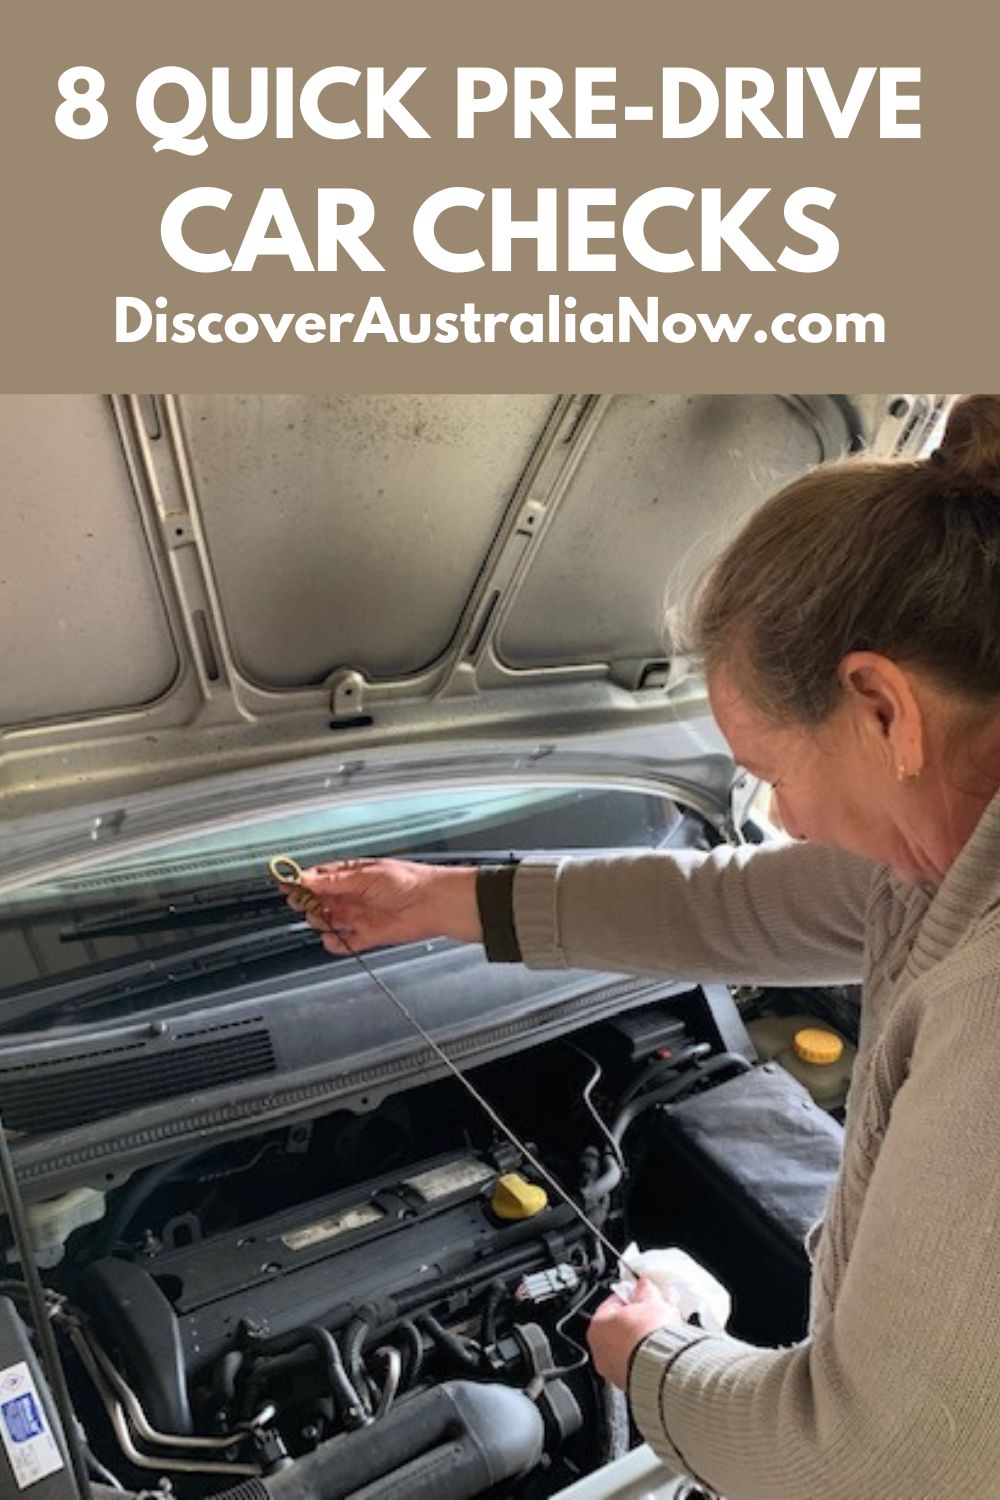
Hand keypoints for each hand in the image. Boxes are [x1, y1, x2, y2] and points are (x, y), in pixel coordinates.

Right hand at [284, 858, 482, 955]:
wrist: (434, 903)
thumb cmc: (408, 881)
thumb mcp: (366, 876)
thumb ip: (334, 881)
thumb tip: (305, 878)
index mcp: (353, 875)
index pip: (320, 877)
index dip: (302, 881)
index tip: (286, 885)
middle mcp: (354, 895)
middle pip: (320, 900)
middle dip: (308, 902)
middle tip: (300, 904)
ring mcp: (360, 915)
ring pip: (329, 921)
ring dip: (321, 922)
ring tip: (321, 920)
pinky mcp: (369, 935)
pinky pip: (346, 942)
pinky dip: (336, 944)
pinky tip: (332, 940)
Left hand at [587, 1277, 684, 1389]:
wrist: (663, 1369)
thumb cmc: (651, 1336)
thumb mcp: (651, 1301)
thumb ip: (645, 1290)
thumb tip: (644, 1285)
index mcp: (598, 1324)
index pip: (612, 1304)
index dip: (631, 1298)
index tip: (643, 1296)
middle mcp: (599, 1350)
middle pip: (618, 1328)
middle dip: (636, 1321)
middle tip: (653, 1315)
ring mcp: (611, 1370)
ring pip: (626, 1349)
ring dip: (640, 1342)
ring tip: (660, 1335)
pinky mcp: (627, 1385)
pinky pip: (635, 1367)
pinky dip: (645, 1360)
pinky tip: (661, 1355)